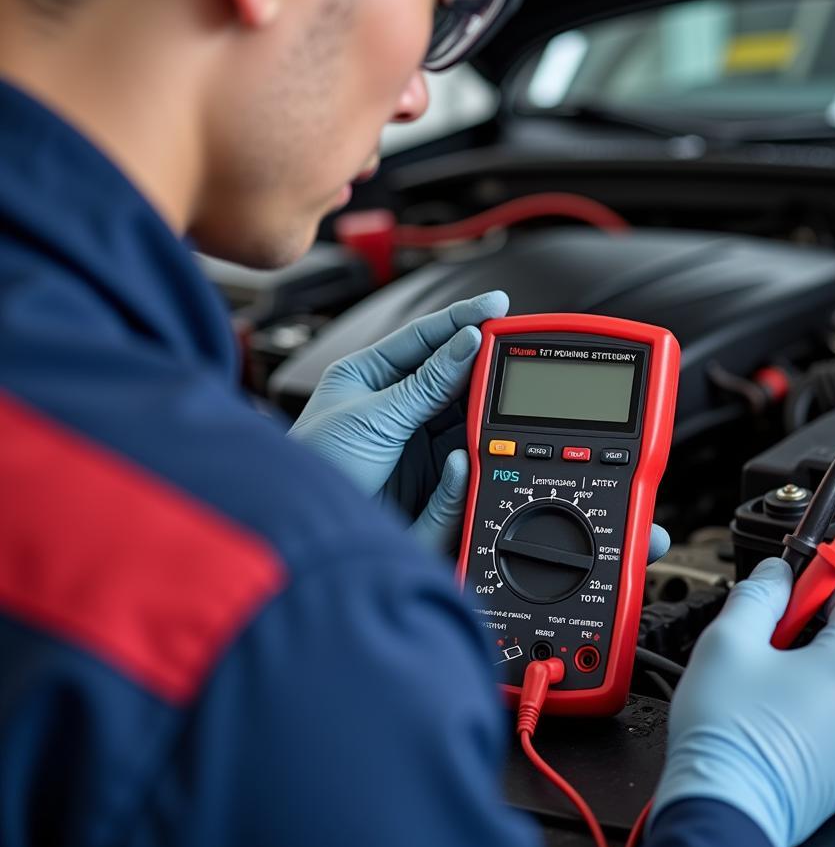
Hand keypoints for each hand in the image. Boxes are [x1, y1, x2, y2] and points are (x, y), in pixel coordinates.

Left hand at [289, 291, 673, 559]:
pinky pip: (461, 466)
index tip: (498, 305)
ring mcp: (411, 442)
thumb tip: (468, 343)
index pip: (423, 338)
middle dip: (478, 367)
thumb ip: (427, 383)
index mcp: (368, 376)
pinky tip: (463, 463)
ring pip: (461, 420)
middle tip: (511, 353)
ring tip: (496, 409)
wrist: (311, 541)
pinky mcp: (426, 481)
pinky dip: (467, 467)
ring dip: (478, 418)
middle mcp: (392, 406)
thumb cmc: (313, 470)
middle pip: (450, 377)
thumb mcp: (374, 417)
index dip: (461, 319)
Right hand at [651, 557, 834, 846]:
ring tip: (758, 685)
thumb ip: (759, 595)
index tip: (805, 580)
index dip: (829, 583)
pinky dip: (809, 711)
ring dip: (806, 674)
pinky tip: (768, 717)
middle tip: (763, 638)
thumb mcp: (728, 640)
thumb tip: (776, 574)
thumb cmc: (728, 733)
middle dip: (807, 632)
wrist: (726, 808)